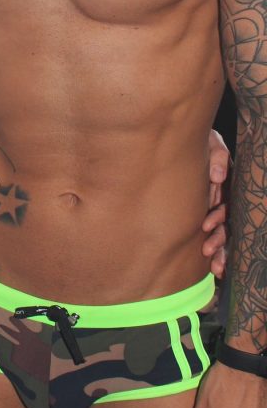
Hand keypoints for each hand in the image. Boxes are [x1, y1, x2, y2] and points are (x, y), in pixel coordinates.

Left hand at [202, 129, 229, 277]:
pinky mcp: (205, 213)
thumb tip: (217, 177)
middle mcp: (222, 198)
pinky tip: (216, 269)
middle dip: (219, 239)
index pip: (227, 204)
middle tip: (207, 249)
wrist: (180, 137)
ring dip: (219, 248)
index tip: (205, 224)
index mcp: (225, 184)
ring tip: (212, 261)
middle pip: (227, 223)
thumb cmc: (199, 141)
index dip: (218, 216)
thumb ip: (217, 155)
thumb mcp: (210, 142)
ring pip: (223, 232)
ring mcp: (215, 207)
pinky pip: (213, 234)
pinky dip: (218, 252)